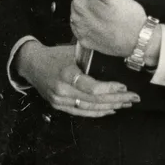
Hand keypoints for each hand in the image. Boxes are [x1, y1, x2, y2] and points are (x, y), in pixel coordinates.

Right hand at [15, 40, 138, 117]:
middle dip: (116, 99)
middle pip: (94, 99)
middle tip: (134, 98)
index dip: (110, 89)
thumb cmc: (54, 55)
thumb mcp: (72, 52)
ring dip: (110, 107)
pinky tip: (110, 110)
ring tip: (126, 104)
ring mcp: (59, 100)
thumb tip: (116, 60)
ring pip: (89, 108)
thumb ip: (91, 58)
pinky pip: (81, 112)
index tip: (124, 87)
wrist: (31, 64)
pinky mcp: (58, 106)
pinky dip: (97, 112)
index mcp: (66, 74)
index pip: (92, 88)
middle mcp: (62, 90)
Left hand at [70, 0, 147, 58]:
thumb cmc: (129, 19)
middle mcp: (77, 18)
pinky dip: (89, 23)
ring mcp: (80, 31)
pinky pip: (81, 26)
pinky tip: (102, 24)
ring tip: (106, 15)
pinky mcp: (84, 40)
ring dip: (89, 10)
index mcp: (82, 4)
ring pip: (78, 12)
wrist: (138, 42)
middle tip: (107, 3)